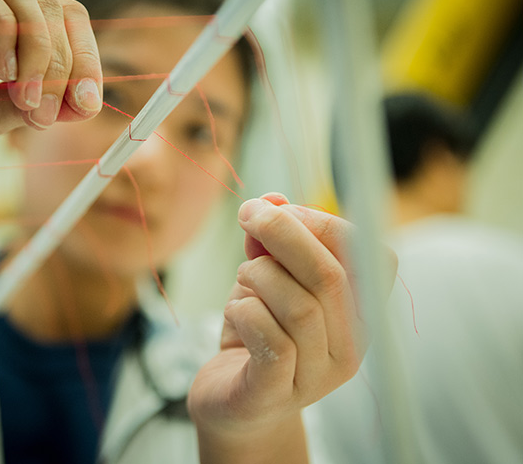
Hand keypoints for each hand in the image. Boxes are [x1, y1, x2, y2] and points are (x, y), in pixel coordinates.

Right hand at [0, 0, 101, 170]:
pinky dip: (1, 33)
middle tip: (47, 114)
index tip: (88, 104)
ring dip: (37, 50)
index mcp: (8, 26)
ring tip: (25, 100)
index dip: (86, 58)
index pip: (65, 20)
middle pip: (51, 5)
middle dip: (61, 64)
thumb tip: (86, 103)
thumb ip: (36, 105)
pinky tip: (0, 75)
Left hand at [187, 193, 396, 461]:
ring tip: (244, 279)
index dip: (324, 222)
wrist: (235, 404)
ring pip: (300, 306)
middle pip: (330, 276)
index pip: (370, 256)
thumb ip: (271, 242)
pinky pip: (270, 341)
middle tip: (248, 214)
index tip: (279, 208)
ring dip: (259, 275)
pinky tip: (236, 310)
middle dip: (283, 233)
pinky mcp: (274, 393)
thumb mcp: (265, 280)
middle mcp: (350, 347)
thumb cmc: (256, 334)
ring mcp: (315, 376)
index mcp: (359, 312)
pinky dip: (245, 310)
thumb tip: (270, 201)